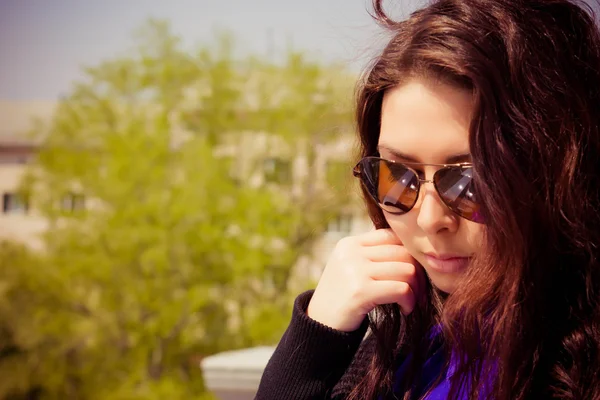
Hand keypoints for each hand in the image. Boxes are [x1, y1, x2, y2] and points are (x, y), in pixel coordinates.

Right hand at [307, 228, 424, 331]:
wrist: (320, 325)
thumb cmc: (342, 297)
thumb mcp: (351, 267)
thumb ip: (372, 254)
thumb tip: (409, 246)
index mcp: (350, 243)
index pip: (392, 236)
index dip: (410, 253)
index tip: (413, 273)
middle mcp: (352, 252)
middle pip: (404, 253)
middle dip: (418, 274)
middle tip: (418, 292)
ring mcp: (355, 270)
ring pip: (407, 270)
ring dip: (416, 290)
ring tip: (410, 302)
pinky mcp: (361, 291)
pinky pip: (402, 289)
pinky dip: (410, 301)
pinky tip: (405, 310)